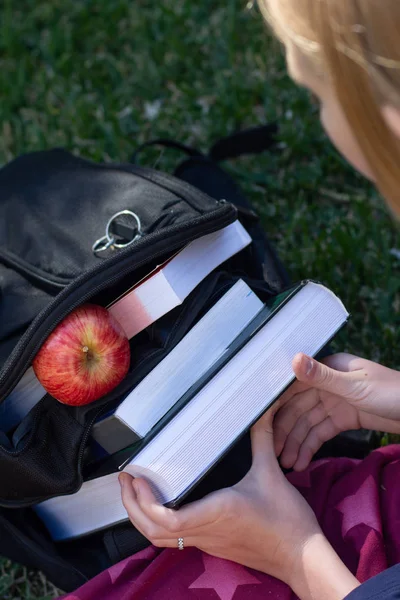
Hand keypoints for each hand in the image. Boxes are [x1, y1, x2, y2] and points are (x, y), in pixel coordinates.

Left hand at [119, 407, 357, 598]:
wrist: (302, 558)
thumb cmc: (288, 521)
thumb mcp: (272, 473)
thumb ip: (261, 438)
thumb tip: (260, 411)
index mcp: (217, 512)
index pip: (166, 519)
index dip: (144, 502)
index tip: (136, 478)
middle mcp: (207, 530)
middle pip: (153, 533)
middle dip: (132, 508)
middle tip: (126, 481)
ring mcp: (208, 542)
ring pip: (161, 540)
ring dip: (142, 518)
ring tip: (136, 492)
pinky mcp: (213, 546)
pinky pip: (175, 540)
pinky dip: (158, 524)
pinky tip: (163, 504)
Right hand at [275, 353, 399, 471]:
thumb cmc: (393, 392)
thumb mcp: (355, 386)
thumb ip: (322, 376)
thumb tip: (293, 359)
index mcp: (328, 368)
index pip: (293, 385)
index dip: (276, 404)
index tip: (260, 423)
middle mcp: (326, 383)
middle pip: (297, 408)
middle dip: (284, 430)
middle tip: (272, 453)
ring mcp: (334, 402)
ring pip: (307, 423)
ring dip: (295, 443)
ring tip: (285, 464)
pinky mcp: (342, 419)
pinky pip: (321, 433)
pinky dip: (310, 447)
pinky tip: (301, 461)